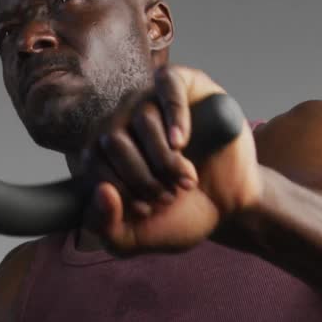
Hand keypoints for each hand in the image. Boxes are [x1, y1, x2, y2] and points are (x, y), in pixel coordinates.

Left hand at [79, 65, 260, 253]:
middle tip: (168, 197)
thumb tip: (101, 191)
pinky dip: (173, 113)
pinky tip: (181, 142)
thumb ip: (105, 226)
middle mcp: (122, 120)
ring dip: (165, 159)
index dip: (117, 189)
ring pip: (141, 117)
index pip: (90, 161)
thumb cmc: (180, 214)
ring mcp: (152, 100)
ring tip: (187, 181)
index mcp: (103, 152)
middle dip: (142, 178)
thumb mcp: (135, 237)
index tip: (145, 210)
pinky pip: (167, 83)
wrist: (230, 205)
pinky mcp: (186, 84)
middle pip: (112, 139)